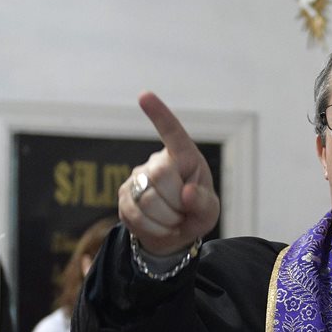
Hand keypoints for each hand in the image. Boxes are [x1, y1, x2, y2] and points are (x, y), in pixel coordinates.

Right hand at [120, 92, 220, 255]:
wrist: (172, 235)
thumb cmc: (195, 213)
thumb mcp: (209, 212)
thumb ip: (203, 202)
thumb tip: (188, 193)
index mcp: (184, 157)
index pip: (172, 132)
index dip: (159, 114)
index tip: (144, 95)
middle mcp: (158, 161)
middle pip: (161, 175)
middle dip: (176, 202)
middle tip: (182, 211)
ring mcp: (137, 178)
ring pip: (147, 199)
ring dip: (166, 219)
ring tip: (173, 220)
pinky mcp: (123, 196)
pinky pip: (134, 214)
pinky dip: (153, 228)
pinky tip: (160, 226)